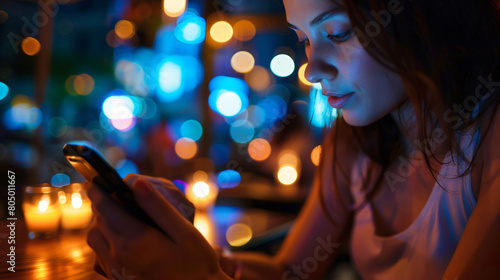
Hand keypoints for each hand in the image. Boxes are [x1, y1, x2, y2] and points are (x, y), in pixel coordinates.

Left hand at [85, 174, 229, 279]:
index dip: (99, 192)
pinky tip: (120, 238)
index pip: (107, 209)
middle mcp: (119, 257)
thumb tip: (137, 182)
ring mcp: (116, 271)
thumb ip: (158, 206)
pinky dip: (103, 241)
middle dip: (101, 206)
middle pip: (98, 223)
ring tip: (113, 214)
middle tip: (108, 194)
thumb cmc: (196, 263)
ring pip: (94, 240)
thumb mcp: (183, 231)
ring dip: (99, 224)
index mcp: (135, 241)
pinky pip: (100, 256)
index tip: (92, 181)